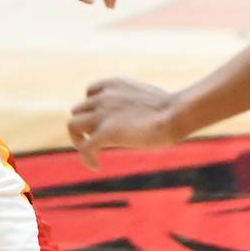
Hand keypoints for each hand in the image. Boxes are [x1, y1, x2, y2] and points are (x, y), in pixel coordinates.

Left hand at [68, 78, 186, 169]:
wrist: (176, 114)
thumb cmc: (173, 109)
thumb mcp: (149, 98)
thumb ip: (136, 103)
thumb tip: (143, 117)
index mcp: (114, 84)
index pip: (90, 91)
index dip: (92, 108)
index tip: (100, 120)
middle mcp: (103, 96)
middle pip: (78, 110)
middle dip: (86, 124)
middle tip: (99, 139)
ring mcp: (102, 114)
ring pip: (72, 125)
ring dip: (78, 139)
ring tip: (91, 152)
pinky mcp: (105, 133)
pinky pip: (84, 147)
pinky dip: (86, 158)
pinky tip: (96, 167)